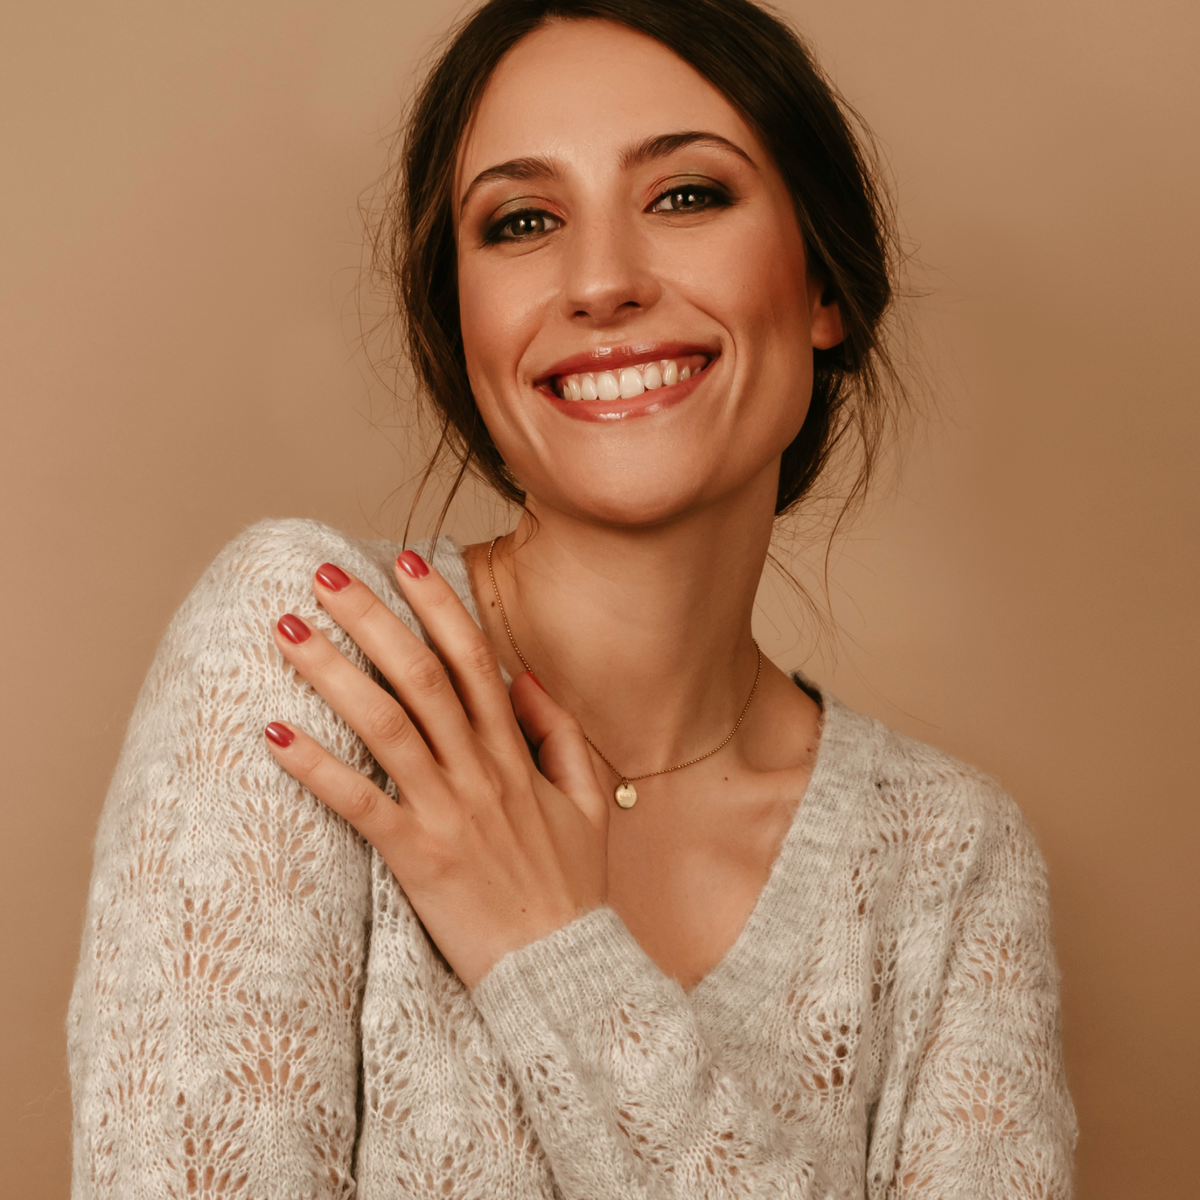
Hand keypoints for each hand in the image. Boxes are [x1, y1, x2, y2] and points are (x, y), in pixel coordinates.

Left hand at [263, 552, 608, 988]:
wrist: (562, 972)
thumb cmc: (572, 886)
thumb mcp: (587, 800)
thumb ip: (558, 733)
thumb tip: (522, 677)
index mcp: (515, 753)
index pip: (474, 659)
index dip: (439, 605)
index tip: (406, 559)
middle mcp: (479, 771)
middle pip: (419, 676)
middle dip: (371, 618)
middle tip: (324, 577)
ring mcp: (447, 812)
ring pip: (384, 725)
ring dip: (333, 673)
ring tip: (285, 632)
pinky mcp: (417, 857)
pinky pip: (359, 804)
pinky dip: (317, 768)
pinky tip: (274, 735)